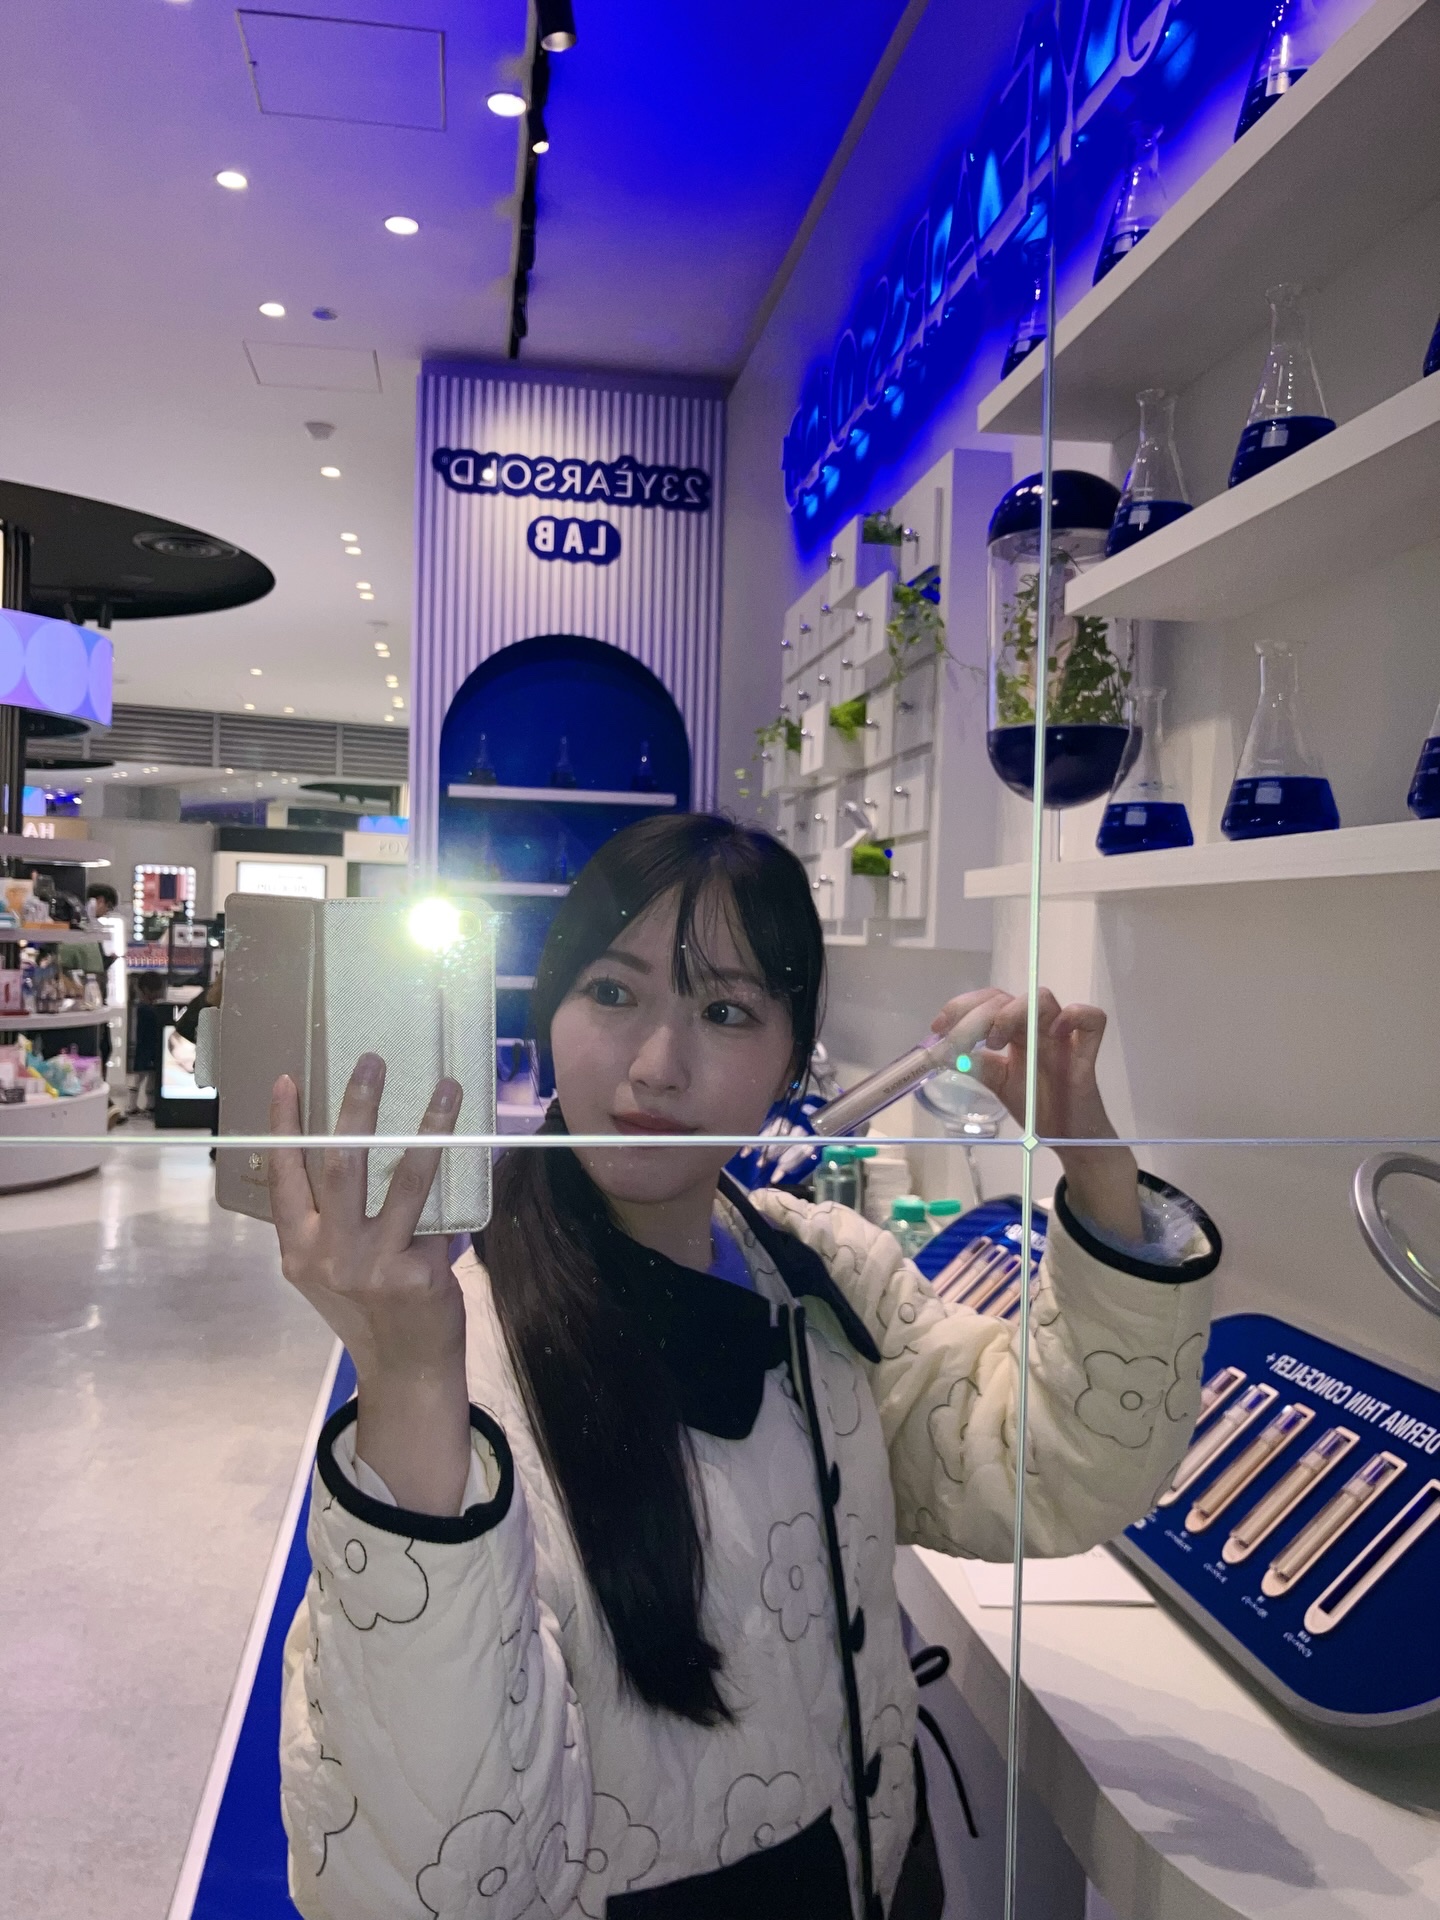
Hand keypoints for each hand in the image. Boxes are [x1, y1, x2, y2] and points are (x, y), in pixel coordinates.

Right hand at [268, 1053, 472, 1512]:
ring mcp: (374, 1265)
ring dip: (429, 1128)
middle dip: (356, 1107)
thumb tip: (349, 1145)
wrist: (404, 1368)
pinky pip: (443, 1214)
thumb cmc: (367, 1305)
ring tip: (445, 1089)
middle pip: (341, 1165)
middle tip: (372, 1061)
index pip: (285, 1176)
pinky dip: (460, 1183)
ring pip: (405, 1180)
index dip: (285, 1127)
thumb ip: (327, 1219)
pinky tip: (478, 1148)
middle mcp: (329, 1254)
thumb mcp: (326, 1267)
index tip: (288, 1078)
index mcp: (298, 1248)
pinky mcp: (418, 1275)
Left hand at [931, 988, 1141, 1244]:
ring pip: (1042, 998)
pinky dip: (1073, 1017)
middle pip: (1008, 997)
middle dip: (978, 1015)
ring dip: (1013, 1013)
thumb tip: (941, 1053)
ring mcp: (1063, 1035)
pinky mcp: (1087, 1050)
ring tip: (997, 1043)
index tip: (938, 1028)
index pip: (989, 1001)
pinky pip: (1092, 1018)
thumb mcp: (998, 1082)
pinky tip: (1053, 1034)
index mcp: (1015, 1030)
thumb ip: (975, 1065)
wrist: (1065, 1136)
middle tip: (962, 1042)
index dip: (962, 1007)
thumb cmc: (1036, 1105)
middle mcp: (1037, 1026)